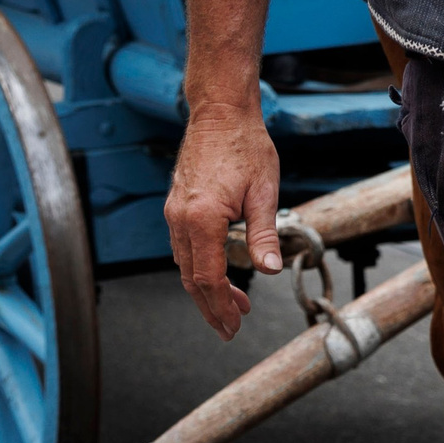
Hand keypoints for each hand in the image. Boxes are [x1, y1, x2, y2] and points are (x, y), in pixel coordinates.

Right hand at [165, 103, 279, 340]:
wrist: (220, 113)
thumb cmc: (246, 146)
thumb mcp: (264, 191)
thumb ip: (264, 234)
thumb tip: (270, 270)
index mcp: (202, 219)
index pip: (208, 278)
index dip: (222, 305)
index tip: (235, 325)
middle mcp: (180, 220)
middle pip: (191, 279)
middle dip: (211, 307)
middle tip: (230, 328)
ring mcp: (173, 213)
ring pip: (184, 265)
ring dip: (205, 289)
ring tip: (231, 304)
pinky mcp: (175, 206)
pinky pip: (182, 248)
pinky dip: (198, 267)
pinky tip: (216, 273)